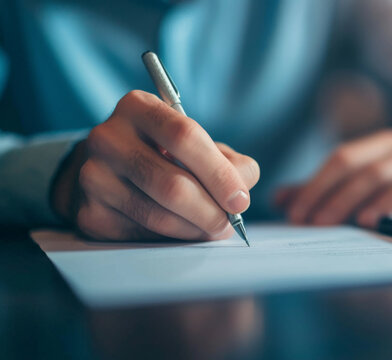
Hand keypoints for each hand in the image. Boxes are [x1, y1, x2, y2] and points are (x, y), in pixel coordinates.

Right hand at [51, 90, 259, 240]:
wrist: (106, 170)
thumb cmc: (162, 153)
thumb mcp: (196, 143)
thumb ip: (229, 161)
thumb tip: (242, 191)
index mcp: (138, 107)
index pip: (185, 136)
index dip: (219, 173)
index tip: (240, 200)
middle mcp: (108, 138)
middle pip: (172, 184)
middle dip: (211, 210)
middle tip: (229, 222)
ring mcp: (94, 176)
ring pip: (158, 215)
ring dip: (195, 228)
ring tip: (213, 227)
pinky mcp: (90, 213)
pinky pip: (143, 234)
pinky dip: (173, 237)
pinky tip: (185, 230)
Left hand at [276, 129, 391, 227]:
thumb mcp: (367, 179)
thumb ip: (325, 189)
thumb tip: (278, 198)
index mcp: (384, 144)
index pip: (344, 158)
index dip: (317, 185)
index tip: (297, 214)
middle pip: (371, 171)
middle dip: (342, 198)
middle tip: (319, 224)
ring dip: (383, 201)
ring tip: (361, 223)